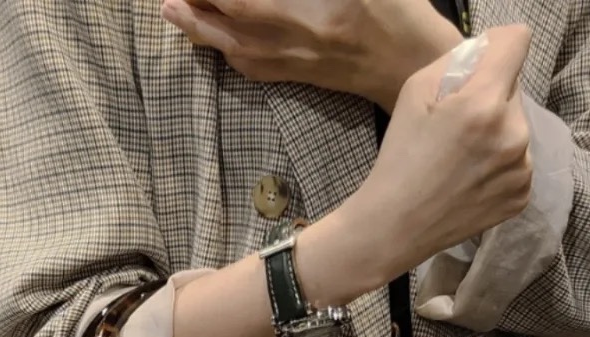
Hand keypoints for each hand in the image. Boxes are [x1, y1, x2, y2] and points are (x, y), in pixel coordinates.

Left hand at [159, 0, 461, 110]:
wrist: (418, 64)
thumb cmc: (398, 8)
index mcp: (319, 10)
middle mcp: (301, 39)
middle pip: (236, 20)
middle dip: (198, 3)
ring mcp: (299, 62)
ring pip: (237, 47)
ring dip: (200, 29)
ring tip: (171, 10)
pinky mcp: (301, 76)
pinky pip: (253, 67)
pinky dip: (225, 51)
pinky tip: (210, 41)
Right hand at [331, 26, 534, 285]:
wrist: (395, 227)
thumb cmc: (400, 157)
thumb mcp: (415, 91)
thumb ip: (458, 60)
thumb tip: (490, 51)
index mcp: (484, 104)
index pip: (517, 41)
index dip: (498, 46)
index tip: (480, 66)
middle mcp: (513, 135)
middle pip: (514, 88)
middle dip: (491, 97)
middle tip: (456, 126)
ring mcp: (521, 169)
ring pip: (518, 126)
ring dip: (498, 131)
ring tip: (463, 157)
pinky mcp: (522, 195)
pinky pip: (519, 161)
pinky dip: (500, 164)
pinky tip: (471, 179)